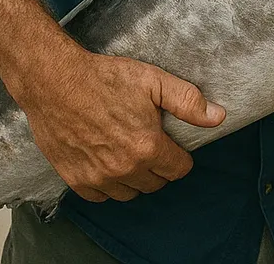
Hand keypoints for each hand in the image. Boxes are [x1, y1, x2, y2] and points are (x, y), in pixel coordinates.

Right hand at [13, 46, 225, 202]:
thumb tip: (218, 117)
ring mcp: (98, 178)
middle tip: (151, 141)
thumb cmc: (105, 78)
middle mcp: (124, 169)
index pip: (179, 169)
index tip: (172, 141)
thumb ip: (187, 101)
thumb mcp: (153, 80)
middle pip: (155, 183)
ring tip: (130, 150)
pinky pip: (102, 196)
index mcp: (147, 147)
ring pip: (130, 193)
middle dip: (159, 165)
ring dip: (135, 177)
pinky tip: (108, 160)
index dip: (180, 155)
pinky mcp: (75, 180)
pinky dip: (108, 184)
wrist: (56, 81)